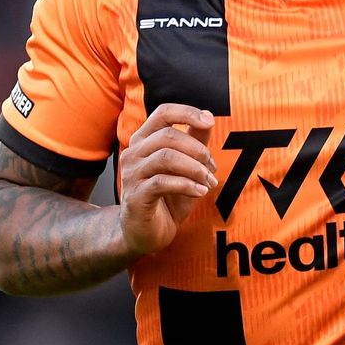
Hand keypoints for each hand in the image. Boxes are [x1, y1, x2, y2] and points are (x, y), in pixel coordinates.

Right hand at [119, 103, 217, 255]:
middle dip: (198, 150)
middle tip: (212, 169)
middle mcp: (133, 152)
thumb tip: (209, 116)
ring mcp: (131, 174)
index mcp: (144, 140)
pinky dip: (187, 185)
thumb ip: (196, 141)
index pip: (163, 113)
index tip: (209, 122)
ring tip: (209, 182)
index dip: (187, 113)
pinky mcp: (135, 196)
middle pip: (168, 136)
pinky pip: (162, 182)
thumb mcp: (187, 167)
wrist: (147, 232)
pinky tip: (200, 192)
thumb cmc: (167, 197)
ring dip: (195, 169)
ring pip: (166, 157)